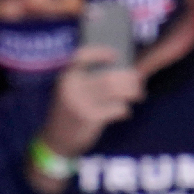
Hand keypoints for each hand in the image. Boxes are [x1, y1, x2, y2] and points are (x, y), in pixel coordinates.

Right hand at [31, 45, 143, 186]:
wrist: (55, 141)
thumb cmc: (70, 113)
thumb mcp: (71, 93)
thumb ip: (88, 80)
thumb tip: (122, 70)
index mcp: (66, 78)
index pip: (81, 57)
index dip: (99, 53)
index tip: (115, 55)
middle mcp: (72, 88)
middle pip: (108, 76)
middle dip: (128, 77)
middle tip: (138, 80)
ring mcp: (81, 103)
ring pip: (114, 90)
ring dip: (131, 91)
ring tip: (138, 94)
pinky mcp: (90, 118)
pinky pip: (116, 108)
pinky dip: (124, 109)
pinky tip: (124, 112)